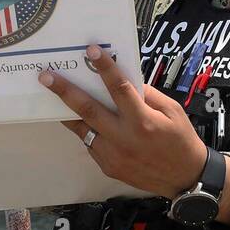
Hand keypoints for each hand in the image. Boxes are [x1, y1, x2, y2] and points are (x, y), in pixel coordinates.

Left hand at [38, 44, 207, 198]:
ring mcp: (112, 155)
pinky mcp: (107, 166)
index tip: (91, 51)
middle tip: (46, 77)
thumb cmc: (181, 141)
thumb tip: (124, 81)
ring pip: (83, 128)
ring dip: (67, 111)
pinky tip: (81, 119)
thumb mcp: (172, 111)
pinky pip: (91, 143)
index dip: (105, 68)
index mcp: (143, 121)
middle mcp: (123, 138)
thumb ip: (147, 95)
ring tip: (52, 97)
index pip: (119, 89)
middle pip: (88, 109)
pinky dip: (86, 129)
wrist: (184, 179)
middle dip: (65, 91)